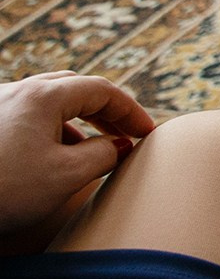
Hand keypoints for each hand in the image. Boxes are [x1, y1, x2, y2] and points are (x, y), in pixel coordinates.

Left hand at [0, 72, 153, 242]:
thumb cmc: (4, 191)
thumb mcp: (67, 176)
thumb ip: (103, 155)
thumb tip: (118, 146)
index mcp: (43, 96)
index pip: (102, 89)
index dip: (131, 110)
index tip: (147, 133)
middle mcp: (16, 91)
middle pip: (73, 87)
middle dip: (104, 108)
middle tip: (124, 133)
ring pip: (46, 99)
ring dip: (76, 118)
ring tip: (92, 145)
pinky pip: (24, 114)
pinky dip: (49, 127)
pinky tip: (51, 154)